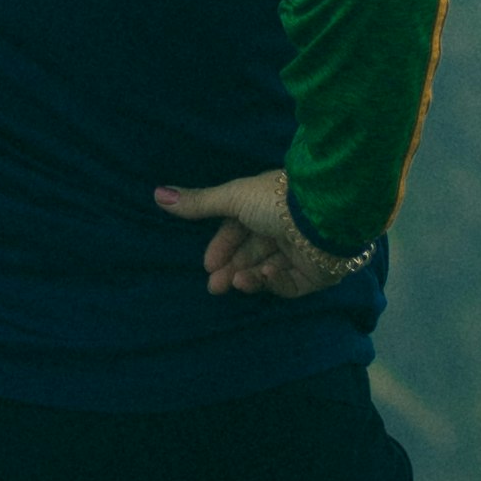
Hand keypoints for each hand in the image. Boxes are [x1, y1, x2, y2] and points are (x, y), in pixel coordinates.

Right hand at [154, 165, 359, 300]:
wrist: (323, 217)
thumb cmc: (277, 202)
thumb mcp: (232, 199)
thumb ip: (199, 203)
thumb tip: (157, 194)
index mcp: (267, 207)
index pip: (240, 231)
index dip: (223, 247)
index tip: (208, 264)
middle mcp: (284, 229)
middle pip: (252, 254)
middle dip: (231, 269)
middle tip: (214, 286)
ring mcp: (301, 252)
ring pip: (268, 270)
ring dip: (248, 276)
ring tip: (234, 283)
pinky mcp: (315, 275)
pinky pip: (289, 284)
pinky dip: (273, 281)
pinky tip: (263, 276)